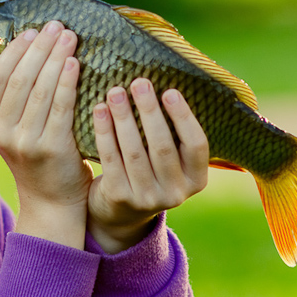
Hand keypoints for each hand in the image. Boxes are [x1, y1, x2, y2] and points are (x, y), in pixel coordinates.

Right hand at [0, 21, 92, 248]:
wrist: (53, 204)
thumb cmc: (42, 160)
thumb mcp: (19, 130)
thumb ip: (20, 100)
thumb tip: (34, 52)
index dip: (15, 50)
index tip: (33, 31)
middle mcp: (2, 131)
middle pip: (19, 78)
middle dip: (39, 47)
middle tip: (56, 26)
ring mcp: (24, 141)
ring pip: (39, 88)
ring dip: (55, 57)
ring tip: (69, 37)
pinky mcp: (50, 148)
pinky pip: (59, 106)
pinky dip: (66, 81)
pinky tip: (75, 63)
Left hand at [87, 79, 208, 253]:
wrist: (120, 213)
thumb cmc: (148, 172)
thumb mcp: (170, 162)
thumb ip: (174, 135)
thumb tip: (168, 83)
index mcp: (196, 180)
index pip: (197, 145)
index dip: (184, 117)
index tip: (170, 91)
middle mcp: (176, 193)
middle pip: (162, 146)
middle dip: (149, 111)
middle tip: (139, 82)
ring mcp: (147, 199)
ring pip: (134, 152)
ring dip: (123, 118)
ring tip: (115, 91)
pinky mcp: (120, 198)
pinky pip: (111, 159)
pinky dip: (104, 132)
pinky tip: (99, 111)